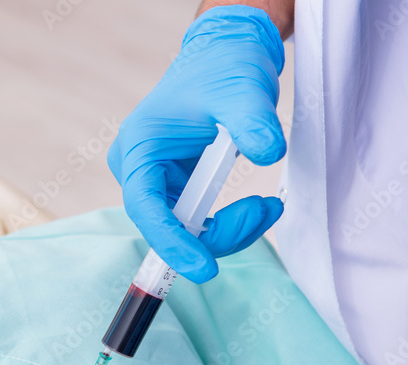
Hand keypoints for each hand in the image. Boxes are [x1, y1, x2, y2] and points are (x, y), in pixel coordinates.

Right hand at [108, 5, 286, 282]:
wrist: (224, 55)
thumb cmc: (222, 67)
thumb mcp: (241, 90)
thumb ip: (252, 122)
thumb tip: (268, 153)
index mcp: (138, 149)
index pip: (146, 207)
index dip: (171, 241)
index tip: (203, 267)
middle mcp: (140, 171)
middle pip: (169, 227)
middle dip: (218, 234)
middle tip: (264, 211)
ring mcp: (158, 183)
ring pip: (187, 232)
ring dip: (231, 230)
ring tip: (269, 207)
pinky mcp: (179, 189)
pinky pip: (200, 223)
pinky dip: (231, 223)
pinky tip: (258, 207)